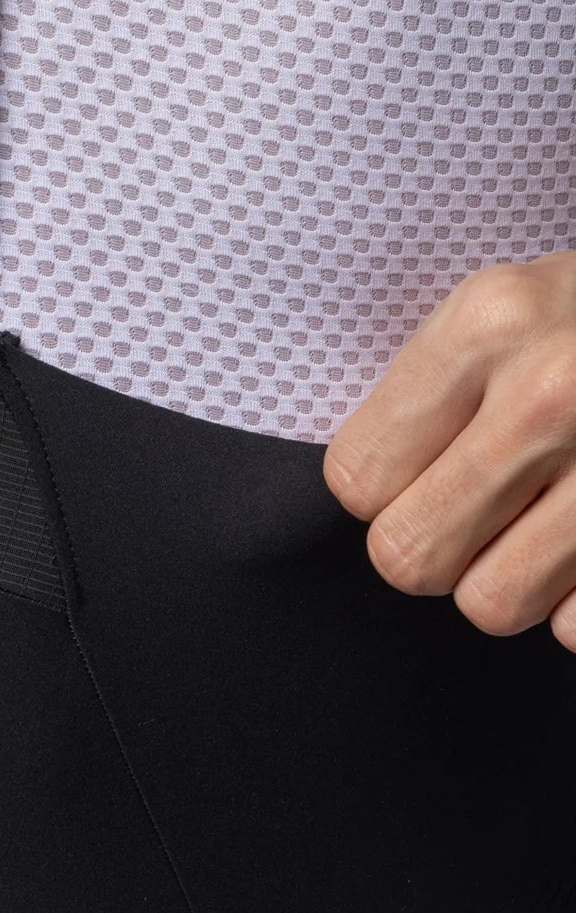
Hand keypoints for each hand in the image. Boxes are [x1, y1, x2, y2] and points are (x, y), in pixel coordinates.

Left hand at [323, 250, 575, 650]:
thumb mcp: (515, 308)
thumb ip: (431, 392)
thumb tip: (364, 500)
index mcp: (491, 323)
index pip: (357, 480)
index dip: (381, 492)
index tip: (419, 472)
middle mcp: (556, 390)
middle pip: (409, 558)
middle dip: (434, 549)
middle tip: (480, 511)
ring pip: (492, 605)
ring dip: (513, 580)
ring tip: (550, 523)